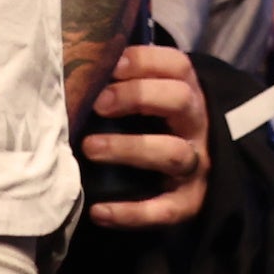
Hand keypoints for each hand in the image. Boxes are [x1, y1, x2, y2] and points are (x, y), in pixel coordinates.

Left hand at [81, 42, 210, 230]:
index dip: (144, 61)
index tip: (110, 66)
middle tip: (99, 105)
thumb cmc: (157, 129)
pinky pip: (164, 210)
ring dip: (130, 148)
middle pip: (179, 100)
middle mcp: (195, 125)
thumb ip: (125, 86)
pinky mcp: (188, 203)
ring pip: (172, 153)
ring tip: (90, 148)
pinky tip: (99, 211)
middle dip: (138, 96)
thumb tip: (77, 67)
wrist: (194, 178)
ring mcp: (195, 165)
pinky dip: (132, 213)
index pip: (177, 66)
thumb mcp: (153, 102)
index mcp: (187, 92)